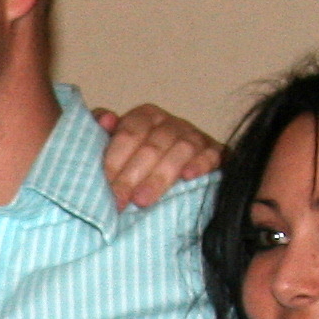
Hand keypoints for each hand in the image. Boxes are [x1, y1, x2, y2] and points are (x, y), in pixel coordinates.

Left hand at [94, 103, 222, 209]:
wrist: (176, 170)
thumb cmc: (138, 161)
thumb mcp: (116, 146)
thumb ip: (103, 133)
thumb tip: (105, 120)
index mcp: (144, 116)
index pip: (129, 133)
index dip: (115, 160)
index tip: (104, 186)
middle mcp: (170, 123)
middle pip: (151, 145)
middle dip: (132, 175)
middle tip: (119, 201)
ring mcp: (194, 136)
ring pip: (179, 150)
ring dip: (159, 176)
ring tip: (143, 201)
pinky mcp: (215, 152)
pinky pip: (210, 154)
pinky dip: (200, 164)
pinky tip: (188, 177)